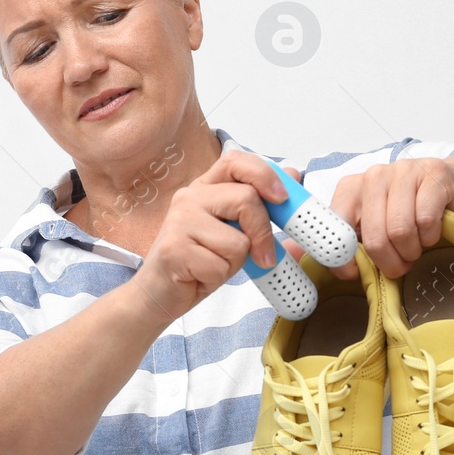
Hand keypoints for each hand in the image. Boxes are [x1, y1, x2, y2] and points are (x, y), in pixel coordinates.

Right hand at [130, 151, 287, 322]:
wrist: (159, 293)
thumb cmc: (197, 262)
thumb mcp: (233, 234)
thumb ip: (259, 210)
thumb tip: (294, 175)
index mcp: (205, 188)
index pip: (236, 161)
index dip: (264, 174)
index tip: (282, 198)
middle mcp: (190, 197)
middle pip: (246, 199)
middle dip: (263, 232)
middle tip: (264, 256)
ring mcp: (179, 221)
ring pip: (237, 240)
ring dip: (235, 263)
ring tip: (215, 265)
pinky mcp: (174, 249)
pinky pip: (220, 265)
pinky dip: (219, 278)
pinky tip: (200, 276)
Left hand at [279, 158, 453, 280]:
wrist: (453, 185)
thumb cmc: (406, 210)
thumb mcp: (368, 223)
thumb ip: (332, 239)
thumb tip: (289, 254)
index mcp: (349, 188)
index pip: (337, 229)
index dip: (344, 260)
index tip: (353, 274)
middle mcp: (372, 176)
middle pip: (374, 237)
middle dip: (389, 263)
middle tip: (399, 266)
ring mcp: (403, 172)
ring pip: (400, 231)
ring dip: (412, 251)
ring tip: (415, 248)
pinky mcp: (433, 177)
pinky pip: (426, 221)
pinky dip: (431, 236)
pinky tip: (431, 231)